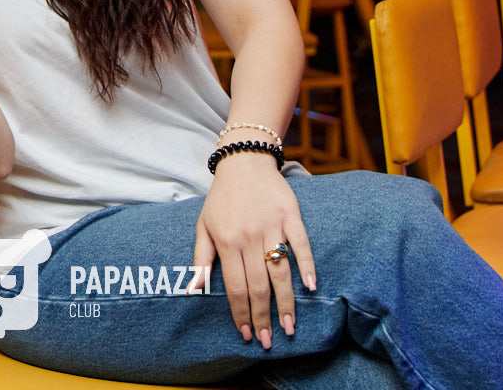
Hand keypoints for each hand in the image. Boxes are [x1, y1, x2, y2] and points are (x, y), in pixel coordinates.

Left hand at [193, 156, 315, 348]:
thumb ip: (200, 259)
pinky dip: (307, 265)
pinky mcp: (290, 215)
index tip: (245, 334)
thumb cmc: (221, 198)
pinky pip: (301, 244)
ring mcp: (271, 226)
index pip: (234, 287)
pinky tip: (310, 287)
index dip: (240, 313)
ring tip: (290, 326)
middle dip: (263, 317)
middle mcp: (249, 237)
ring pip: (280, 271)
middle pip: (258, 286)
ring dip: (287, 303)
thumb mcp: (203, 226)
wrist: (244, 161)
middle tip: (269, 340)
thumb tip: (193, 291)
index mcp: (226, 242)